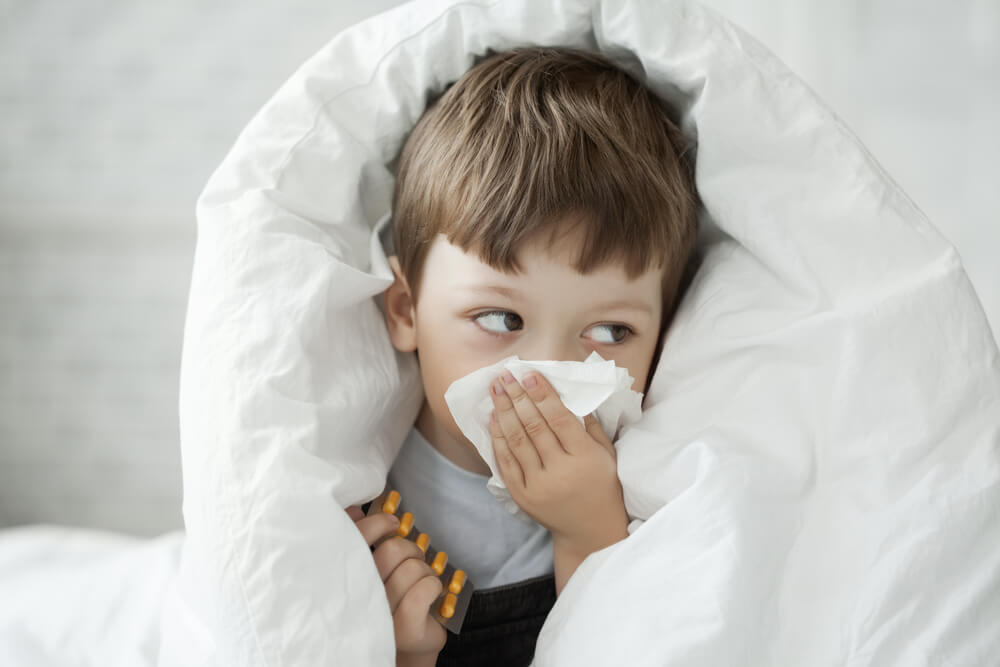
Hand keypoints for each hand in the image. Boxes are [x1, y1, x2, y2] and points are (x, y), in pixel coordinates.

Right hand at [347, 506, 445, 663]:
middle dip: (411, 549)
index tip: (392, 522)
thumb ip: (361, 541)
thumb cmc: (391, 603)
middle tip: (414, 559)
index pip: (357, 539)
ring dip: (425, 569)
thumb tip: (353, 510)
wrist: (406, 648)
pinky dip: (434, 585)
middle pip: (391, 551)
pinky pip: (425, 589)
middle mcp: (361, 598)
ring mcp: (382, 616)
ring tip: (421, 581)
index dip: (377, 522)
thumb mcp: (375, 571)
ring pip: (412, 568)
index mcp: (350, 580)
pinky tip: (432, 592)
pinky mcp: (405, 629)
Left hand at [488, 370, 628, 559]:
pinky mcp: (523, 496)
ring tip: (495, 389)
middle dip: (518, 397)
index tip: (529, 374)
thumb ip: (590, 426)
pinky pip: (506, 462)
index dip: (543, 395)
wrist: (590, 532)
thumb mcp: (607, 455)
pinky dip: (498, 438)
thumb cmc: (603, 486)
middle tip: (506, 375)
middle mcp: (560, 472)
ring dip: (504, 412)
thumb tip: (568, 394)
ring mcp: (538, 486)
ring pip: (517, 442)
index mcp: (585, 458)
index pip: (559, 419)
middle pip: (534, 427)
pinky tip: (494, 418)